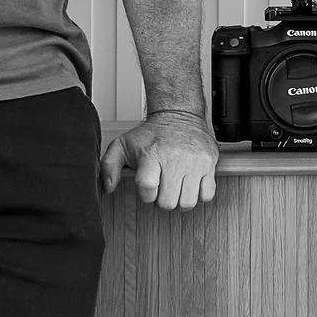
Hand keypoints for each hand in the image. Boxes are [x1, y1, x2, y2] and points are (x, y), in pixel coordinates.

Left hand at [100, 108, 218, 211]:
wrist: (179, 114)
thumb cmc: (151, 135)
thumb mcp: (123, 145)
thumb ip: (109, 166)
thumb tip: (108, 187)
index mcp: (151, 155)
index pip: (148, 188)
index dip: (146, 194)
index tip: (147, 187)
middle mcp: (175, 159)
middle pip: (168, 202)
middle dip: (163, 200)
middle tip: (162, 188)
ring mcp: (194, 163)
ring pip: (188, 202)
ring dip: (180, 200)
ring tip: (176, 187)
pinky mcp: (209, 164)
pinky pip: (207, 195)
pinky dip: (198, 195)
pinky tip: (190, 184)